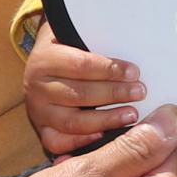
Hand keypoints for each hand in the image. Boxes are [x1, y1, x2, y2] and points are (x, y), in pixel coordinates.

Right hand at [23, 25, 147, 154]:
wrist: (42, 64)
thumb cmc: (67, 48)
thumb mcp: (75, 33)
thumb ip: (95, 39)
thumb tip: (130, 41)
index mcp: (44, 59)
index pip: (80, 65)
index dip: (109, 69)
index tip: (134, 72)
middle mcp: (37, 87)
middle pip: (80, 94)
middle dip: (114, 93)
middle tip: (139, 92)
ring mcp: (38, 111)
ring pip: (73, 122)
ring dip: (106, 120)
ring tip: (131, 115)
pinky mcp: (42, 130)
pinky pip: (60, 142)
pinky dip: (82, 142)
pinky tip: (105, 136)